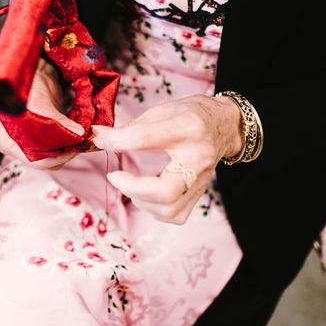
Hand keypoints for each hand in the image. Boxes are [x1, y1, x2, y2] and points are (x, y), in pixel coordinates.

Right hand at [0, 59, 84, 169]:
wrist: (32, 67)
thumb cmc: (28, 84)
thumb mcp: (41, 106)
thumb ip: (60, 123)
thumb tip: (80, 134)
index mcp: (9, 142)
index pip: (37, 161)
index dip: (59, 157)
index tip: (76, 148)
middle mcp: (19, 144)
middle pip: (48, 158)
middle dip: (67, 151)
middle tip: (83, 142)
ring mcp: (31, 138)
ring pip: (55, 151)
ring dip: (71, 144)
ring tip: (84, 136)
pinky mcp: (44, 130)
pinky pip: (60, 140)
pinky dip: (71, 137)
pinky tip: (80, 130)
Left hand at [92, 94, 242, 223]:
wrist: (225, 125)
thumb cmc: (190, 115)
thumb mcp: (162, 110)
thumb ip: (132, 126)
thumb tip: (100, 136)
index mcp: (187, 128)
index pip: (145, 138)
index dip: (116, 140)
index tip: (100, 139)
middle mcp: (198, 158)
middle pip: (164, 190)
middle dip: (131, 187)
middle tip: (115, 176)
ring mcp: (201, 180)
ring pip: (169, 209)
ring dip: (140, 200)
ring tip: (131, 184)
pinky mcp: (200, 193)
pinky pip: (175, 215)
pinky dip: (154, 209)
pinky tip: (147, 194)